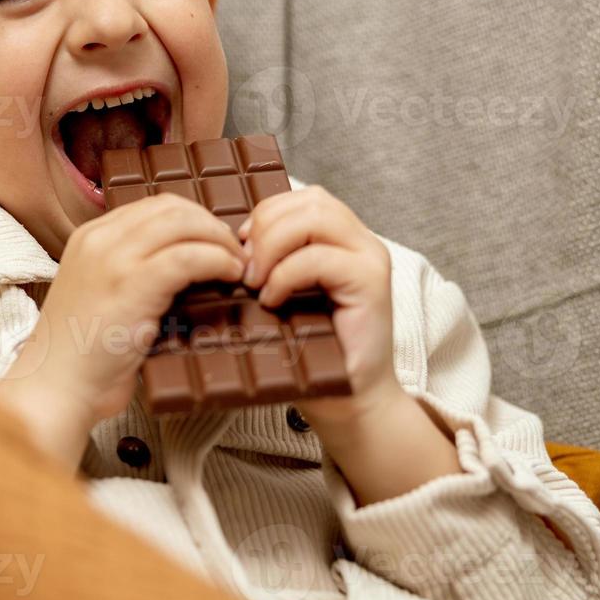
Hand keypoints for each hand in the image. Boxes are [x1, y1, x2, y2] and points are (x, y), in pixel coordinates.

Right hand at [0, 193, 244, 468]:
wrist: (56, 387)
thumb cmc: (83, 356)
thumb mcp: (103, 296)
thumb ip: (134, 273)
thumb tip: (188, 267)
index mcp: (90, 238)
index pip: (153, 207)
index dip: (193, 219)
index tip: (215, 242)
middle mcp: (100, 239)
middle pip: (172, 207)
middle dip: (211, 225)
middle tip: (235, 253)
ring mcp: (114, 259)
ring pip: (183, 223)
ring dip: (220, 240)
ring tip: (237, 266)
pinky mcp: (132, 284)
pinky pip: (188, 257)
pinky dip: (218, 261)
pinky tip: (229, 276)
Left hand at [238, 184, 398, 420]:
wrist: (348, 400)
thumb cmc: (311, 351)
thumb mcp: (281, 294)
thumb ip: (268, 261)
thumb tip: (228, 242)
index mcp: (340, 238)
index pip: (301, 199)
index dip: (264, 216)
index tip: (239, 250)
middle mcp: (360, 241)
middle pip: (309, 201)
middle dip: (266, 228)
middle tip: (244, 270)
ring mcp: (370, 259)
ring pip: (316, 217)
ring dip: (273, 247)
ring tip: (256, 283)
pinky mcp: (372, 283)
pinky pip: (322, 258)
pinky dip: (287, 275)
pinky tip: (273, 300)